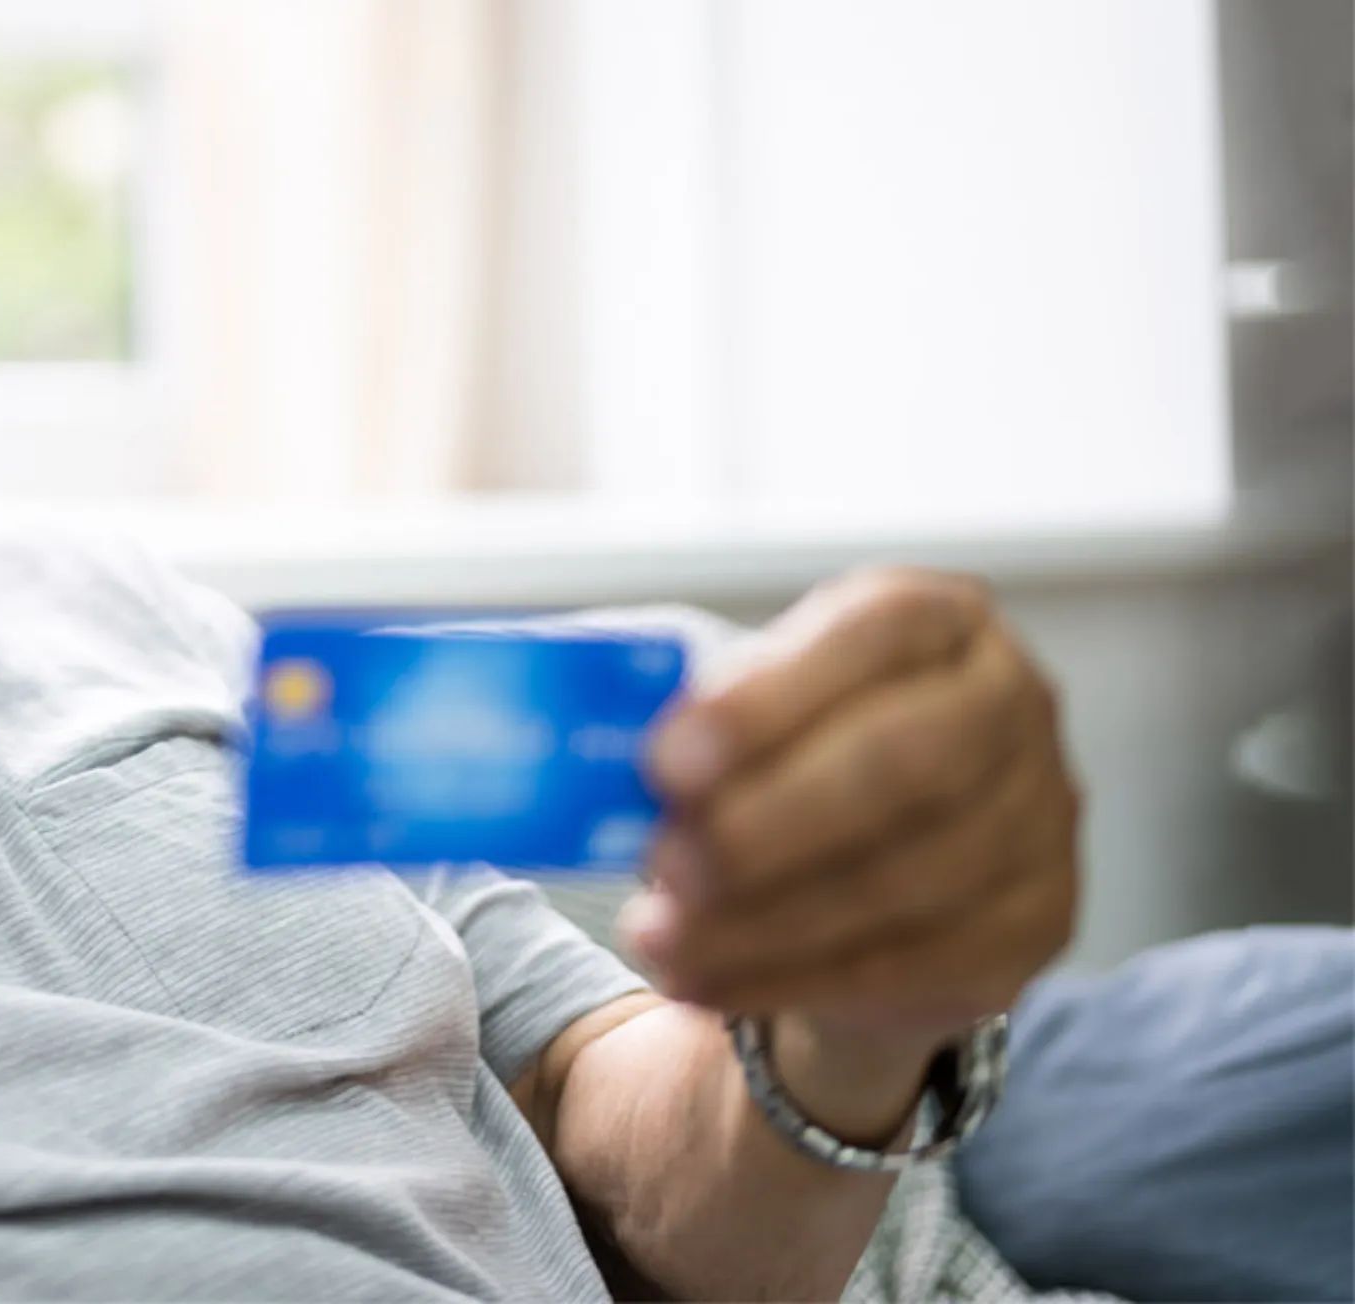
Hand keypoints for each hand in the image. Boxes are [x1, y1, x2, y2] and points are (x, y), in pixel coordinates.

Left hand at [621, 567, 1081, 1055]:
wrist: (867, 876)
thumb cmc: (780, 761)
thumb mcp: (732, 708)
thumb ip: (672, 708)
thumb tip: (558, 733)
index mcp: (935, 619)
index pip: (876, 631)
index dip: (770, 698)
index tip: (666, 761)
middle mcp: (1011, 704)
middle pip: (908, 762)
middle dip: (769, 822)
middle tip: (663, 863)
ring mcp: (1041, 819)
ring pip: (905, 880)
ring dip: (762, 919)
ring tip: (658, 936)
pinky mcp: (1035, 925)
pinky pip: (909, 964)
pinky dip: (787, 978)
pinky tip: (703, 980)